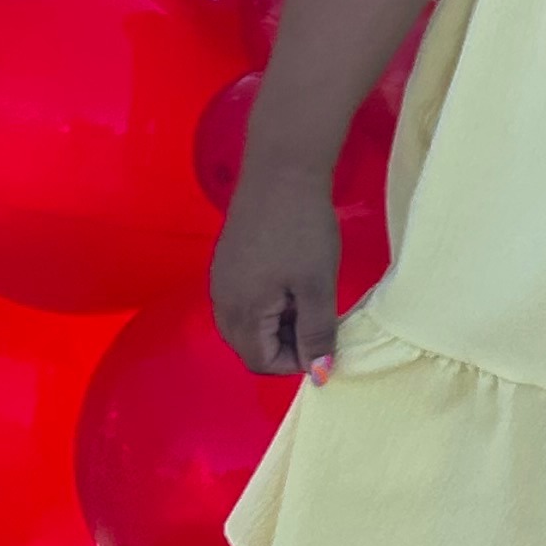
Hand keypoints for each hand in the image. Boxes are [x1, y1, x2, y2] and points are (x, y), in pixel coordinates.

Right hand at [213, 155, 342, 384]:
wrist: (281, 171)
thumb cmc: (303, 230)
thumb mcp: (317, 285)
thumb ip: (316, 332)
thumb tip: (320, 375)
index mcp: (240, 312)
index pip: (260, 362)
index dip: (296, 363)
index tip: (325, 342)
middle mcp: (221, 301)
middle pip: (249, 346)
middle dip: (285, 346)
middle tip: (319, 321)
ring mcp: (220, 279)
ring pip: (247, 324)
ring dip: (278, 325)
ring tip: (309, 301)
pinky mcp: (227, 261)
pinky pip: (243, 301)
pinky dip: (268, 305)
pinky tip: (293, 282)